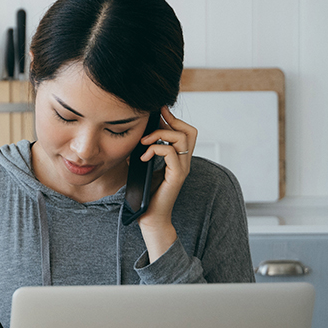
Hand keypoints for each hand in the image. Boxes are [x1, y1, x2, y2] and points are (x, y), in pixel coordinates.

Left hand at [137, 107, 197, 259]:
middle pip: (190, 131)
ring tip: (143, 142)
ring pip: (181, 138)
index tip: (158, 110)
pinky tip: (142, 157)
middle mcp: (184, 162)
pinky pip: (170, 153)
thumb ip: (146, 151)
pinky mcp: (176, 176)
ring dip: (160, 134)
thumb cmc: (146, 194)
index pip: (185, 131)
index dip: (174, 119)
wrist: (149, 216)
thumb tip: (137, 135)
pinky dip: (155, 149)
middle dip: (172, 120)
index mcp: (179, 158)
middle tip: (154, 117)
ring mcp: (182, 169)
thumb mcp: (144, 167)